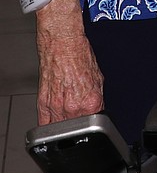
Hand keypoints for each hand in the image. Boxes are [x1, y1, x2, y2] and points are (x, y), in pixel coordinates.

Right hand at [35, 0, 103, 123]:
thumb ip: (97, 96)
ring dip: (66, 126)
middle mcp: (73, 106)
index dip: (96, 118)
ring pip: (61, 129)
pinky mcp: (42, 104)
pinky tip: (54, 122)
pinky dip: (50, 126)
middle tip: (81, 112)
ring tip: (69, 116)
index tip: (94, 116)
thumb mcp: (98, 76)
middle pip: (78, 127)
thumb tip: (97, 107)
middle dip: (81, 121)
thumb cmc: (78, 54)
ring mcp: (56, 107)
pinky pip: (45, 124)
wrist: (62, 43)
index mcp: (90, 101)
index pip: (96, 121)